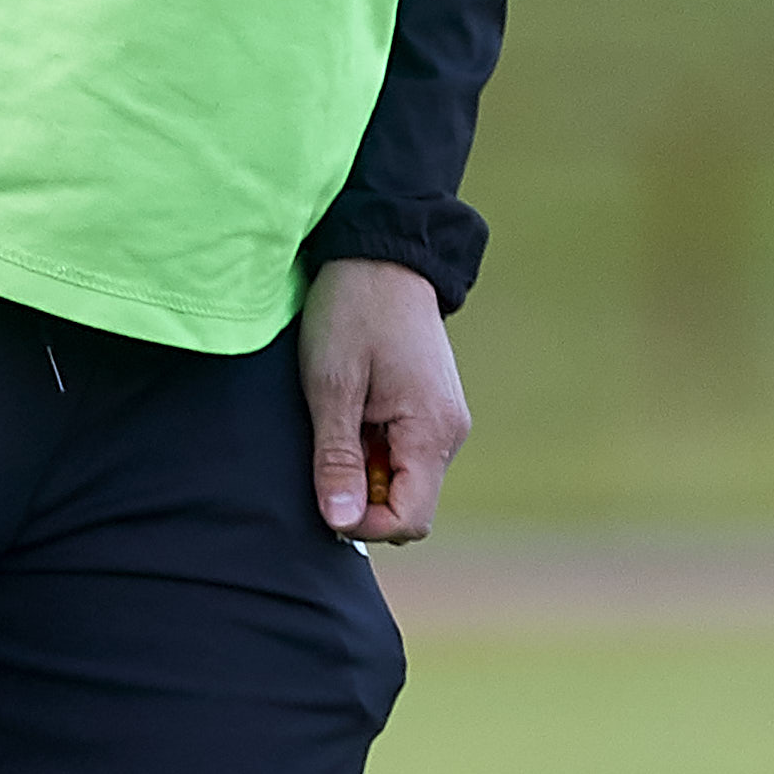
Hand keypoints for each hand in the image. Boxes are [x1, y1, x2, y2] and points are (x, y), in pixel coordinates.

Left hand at [297, 257, 470, 543]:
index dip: (363, 523)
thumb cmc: (353, 310)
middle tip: (326, 449)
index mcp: (432, 431)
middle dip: (363, 496)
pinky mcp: (431, 406)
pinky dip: (374, 447)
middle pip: (408, 504)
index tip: (324, 491)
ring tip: (337, 420)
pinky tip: (351, 410)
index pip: (409, 521)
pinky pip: (404, 452)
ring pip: (403, 479)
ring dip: (365, 469)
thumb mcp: (332, 385)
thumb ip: (338, 458)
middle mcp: (449, 432)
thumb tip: (340, 522)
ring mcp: (443, 419)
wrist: (382, 250)